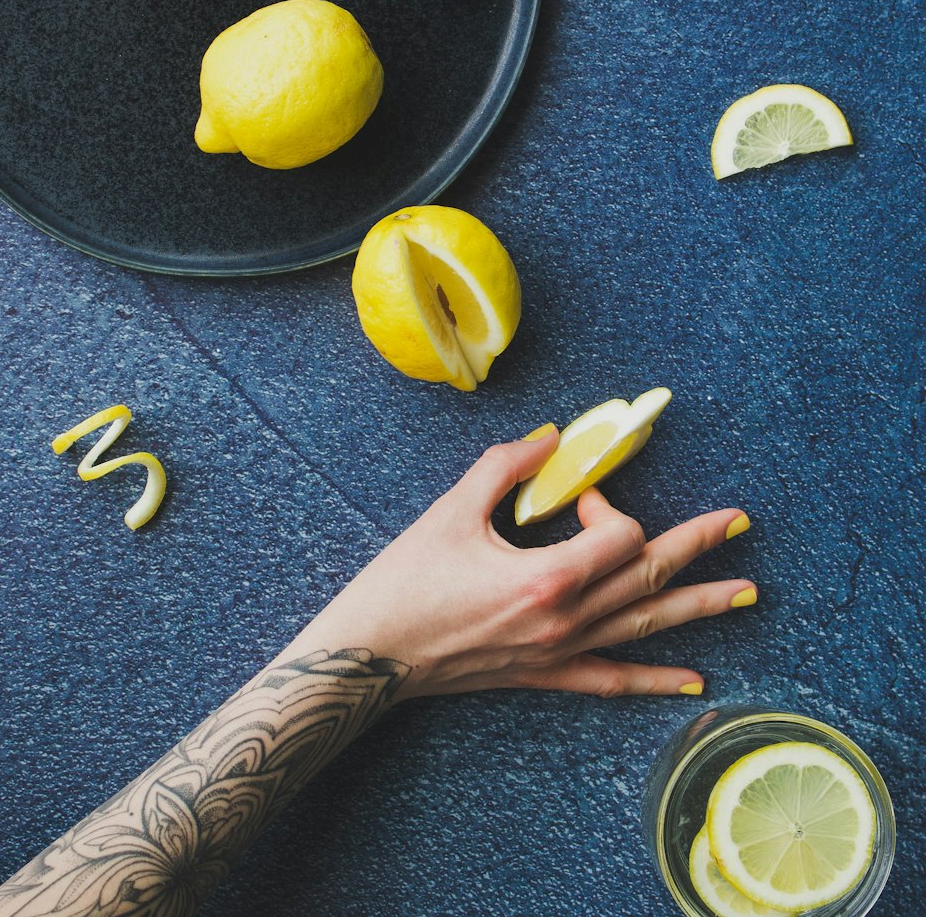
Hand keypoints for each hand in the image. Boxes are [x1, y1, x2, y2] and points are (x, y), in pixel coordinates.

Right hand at [285, 431, 755, 699]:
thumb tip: (550, 439)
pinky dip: (655, 680)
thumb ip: (506, 466)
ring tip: (748, 592)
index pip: (619, 537)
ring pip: (644, 626)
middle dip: (698, 545)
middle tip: (739, 521)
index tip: (578, 497)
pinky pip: (612, 681)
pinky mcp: (545, 676)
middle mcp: (565, 622)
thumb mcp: (452, 510)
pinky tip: (695, 681)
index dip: (610, 507)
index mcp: (546, 579)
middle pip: (649, 577)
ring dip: (699, 606)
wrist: (371, 654)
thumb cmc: (406, 581)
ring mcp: (559, 654)